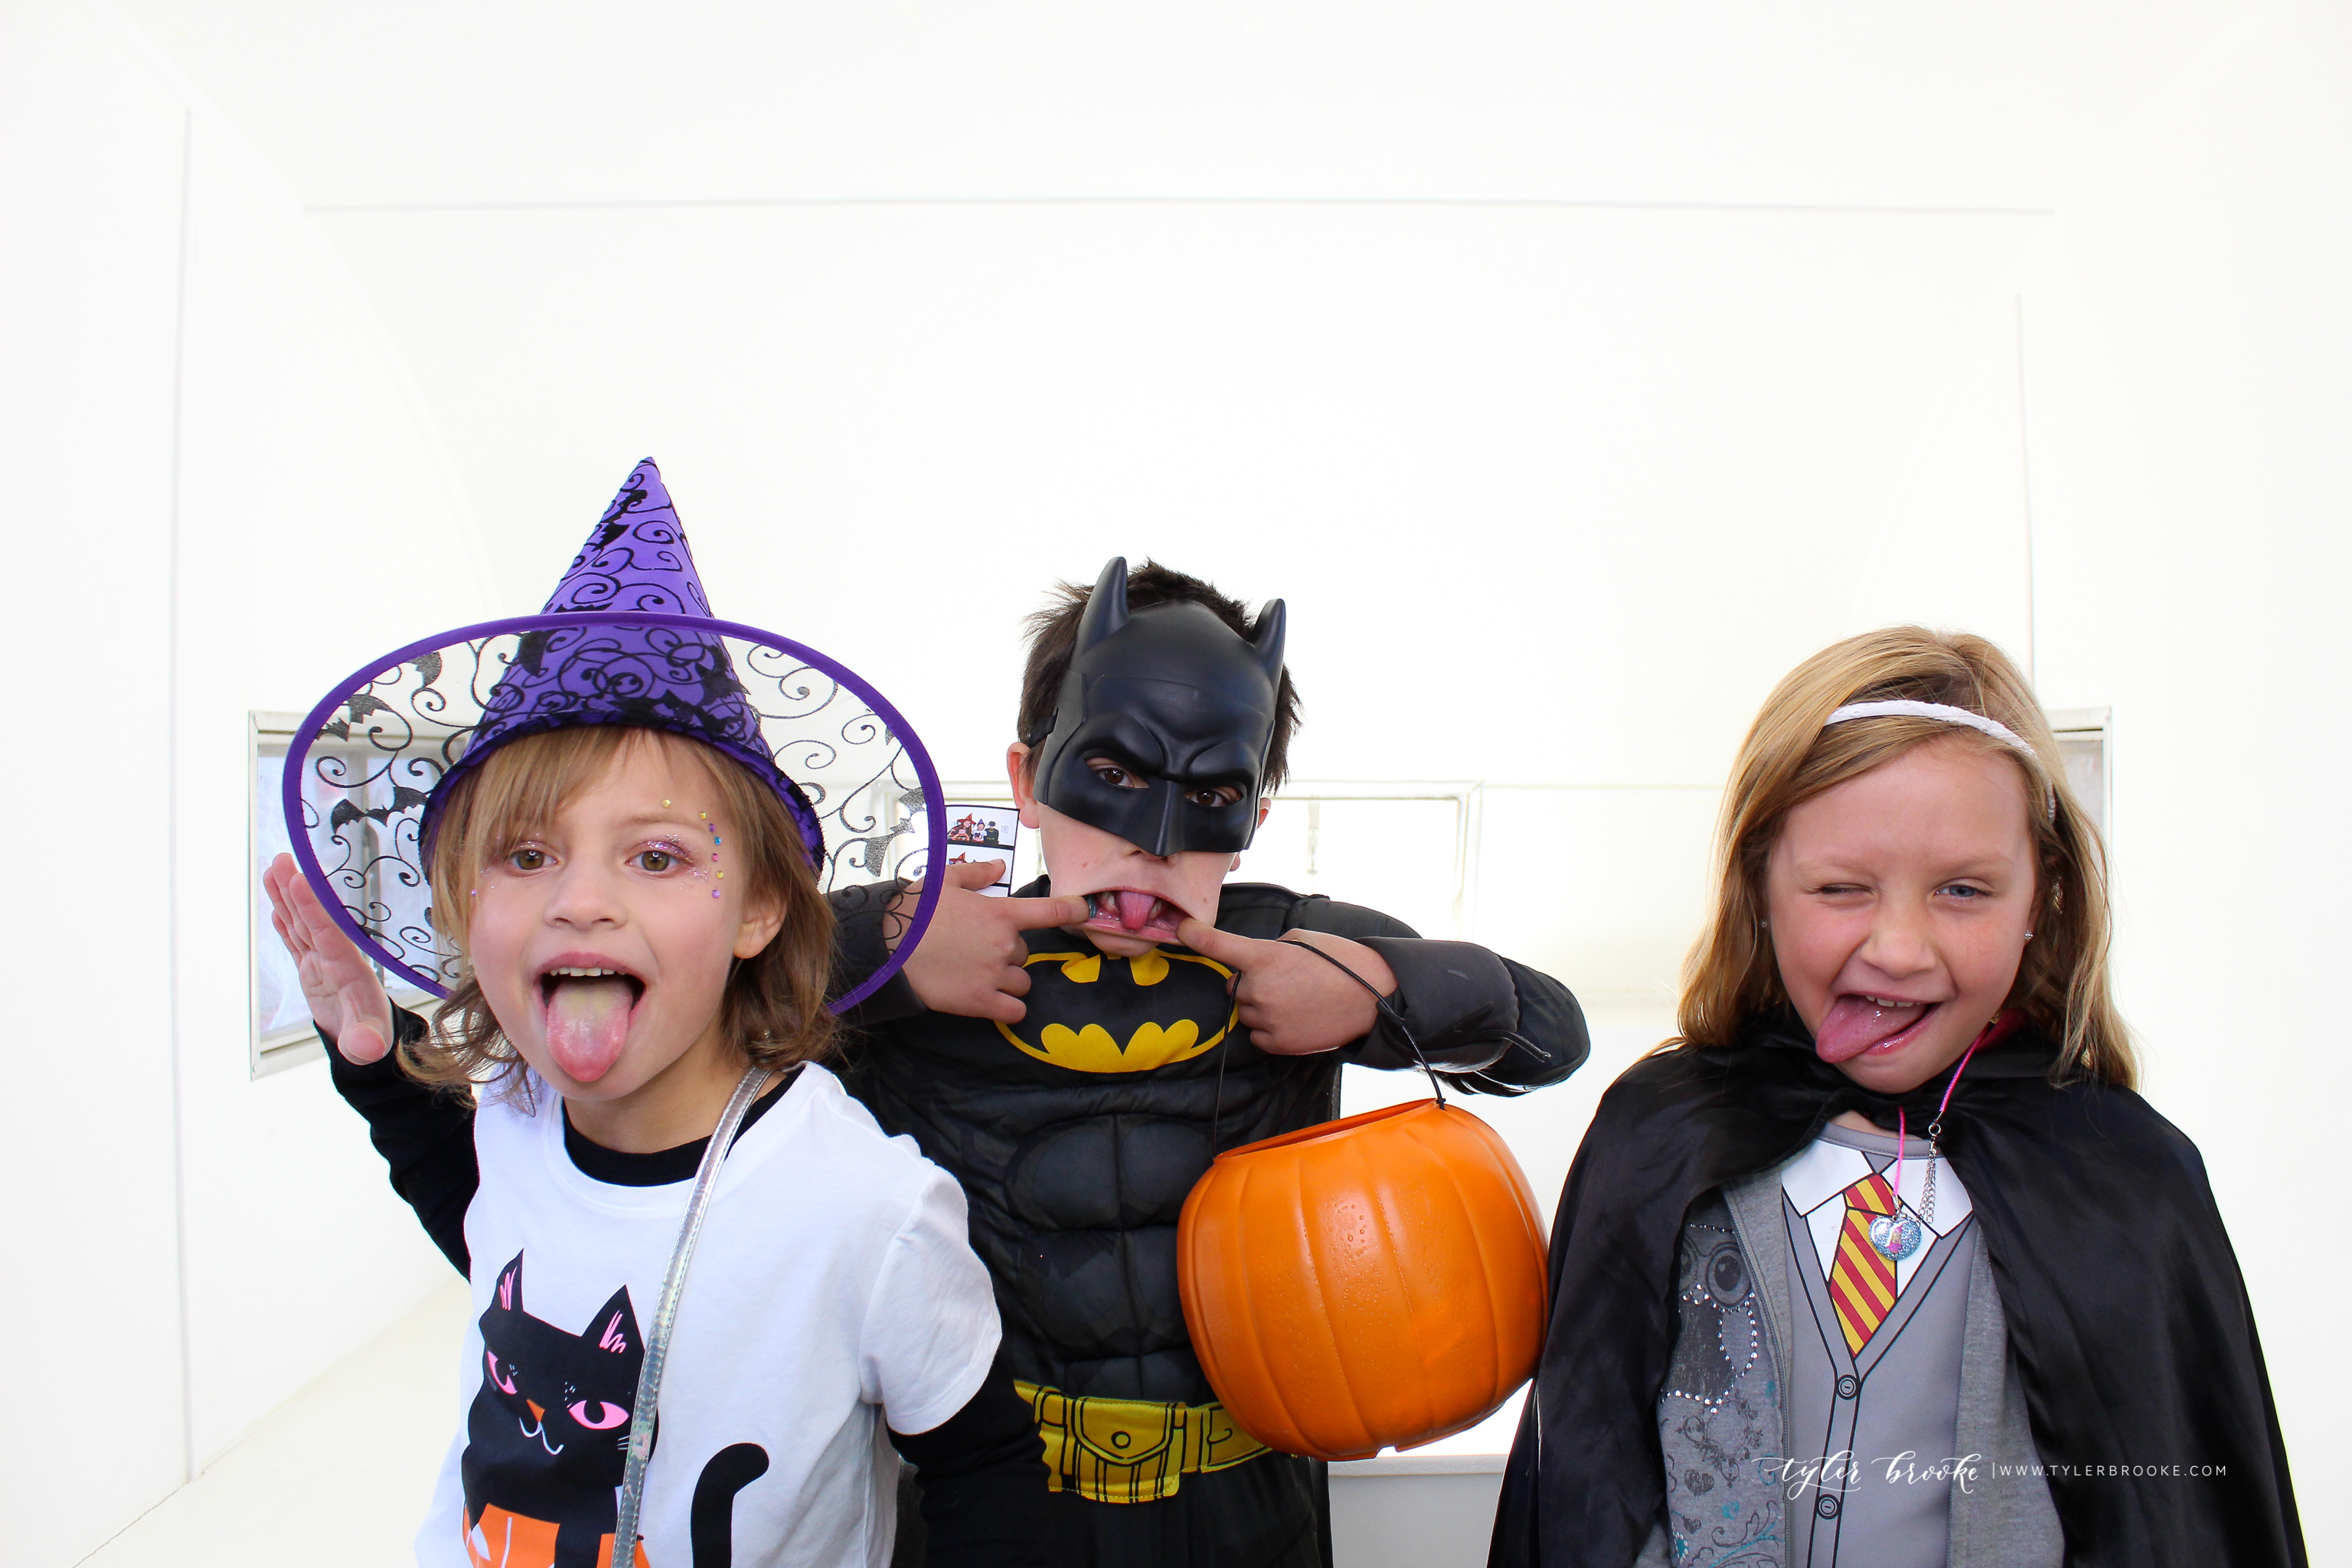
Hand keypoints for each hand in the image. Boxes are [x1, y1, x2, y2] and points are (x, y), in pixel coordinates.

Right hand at [261, 853, 395, 1064]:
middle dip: (296, 891)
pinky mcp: (311, 969)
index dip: (313, 909)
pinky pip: (295, 940)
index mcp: (348, 970)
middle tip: (283, 859)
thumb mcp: (368, 1042)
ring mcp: (321, 962)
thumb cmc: (371, 1037)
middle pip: (311, 920)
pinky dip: (285, 922)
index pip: (328, 934)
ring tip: (274, 868)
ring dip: (287, 899)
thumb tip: (367, 1050)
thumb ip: (365, 1042)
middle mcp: (335, 959)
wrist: (370, 1039)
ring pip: (300, 924)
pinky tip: (275, 905)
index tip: (300, 881)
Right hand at [887, 860, 1090, 1023]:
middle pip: (1024, 954)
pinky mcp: (981, 1002)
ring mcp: (995, 975)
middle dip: (1007, 953)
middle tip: (976, 950)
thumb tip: (1000, 866)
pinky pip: (1015, 1010)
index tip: (1084, 910)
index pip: (1051, 911)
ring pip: (1021, 982)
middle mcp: (1005, 945)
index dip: (1072, 910)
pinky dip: (1008, 1007)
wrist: (886, 948)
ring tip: (977, 974)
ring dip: (1007, 980)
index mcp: (1001, 914)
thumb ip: (977, 874)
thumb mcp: (943, 881)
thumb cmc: (914, 911)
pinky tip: (990, 1000)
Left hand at [1174, 920, 1400, 1055]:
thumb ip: (1270, 950)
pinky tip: (1297, 1017)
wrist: (1373, 998)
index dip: (1196, 936)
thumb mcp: (1303, 940)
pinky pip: (1258, 1035)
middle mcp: (1259, 989)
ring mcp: (1267, 1019)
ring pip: (1247, 1012)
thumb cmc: (1341, 962)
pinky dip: (1270, 1028)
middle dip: (1253, 982)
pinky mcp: (1278, 1043)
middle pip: (1237, 986)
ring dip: (1262, 1005)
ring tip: (1298, 999)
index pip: (1218, 946)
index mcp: (1264, 958)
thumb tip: (1255, 964)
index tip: (1182, 929)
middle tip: (1287, 979)